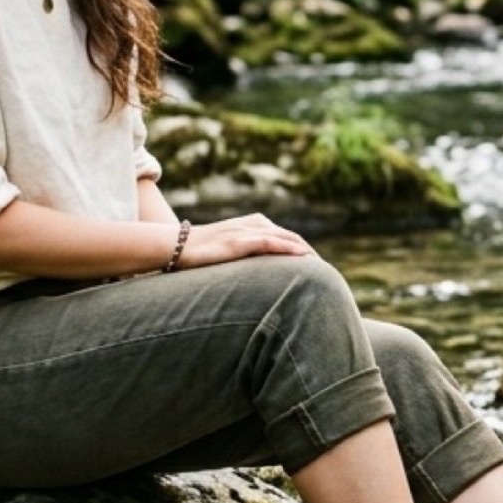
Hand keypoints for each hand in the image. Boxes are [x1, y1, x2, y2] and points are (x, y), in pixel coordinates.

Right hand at [179, 213, 314, 266]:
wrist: (176, 247)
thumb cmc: (200, 254)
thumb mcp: (230, 254)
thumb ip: (246, 259)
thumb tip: (258, 278)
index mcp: (255, 226)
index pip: (287, 238)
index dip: (304, 251)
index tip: (318, 268)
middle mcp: (255, 224)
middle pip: (292, 237)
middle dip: (310, 253)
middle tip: (327, 272)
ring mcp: (247, 231)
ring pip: (285, 238)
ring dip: (305, 252)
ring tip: (321, 268)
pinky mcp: (239, 241)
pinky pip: (270, 243)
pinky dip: (288, 248)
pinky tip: (301, 257)